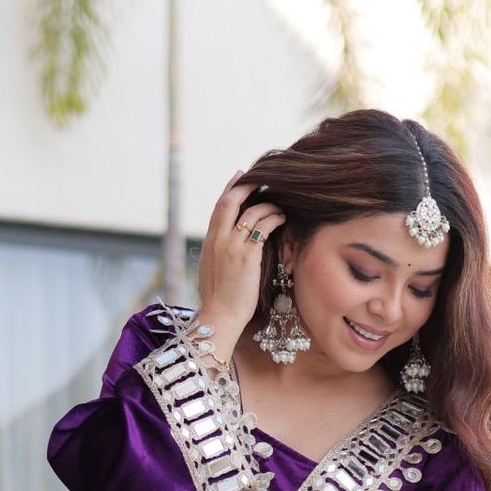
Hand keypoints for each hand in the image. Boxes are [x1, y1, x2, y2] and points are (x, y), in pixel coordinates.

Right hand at [196, 172, 284, 363]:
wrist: (220, 315)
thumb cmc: (220, 298)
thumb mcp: (212, 269)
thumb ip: (219, 251)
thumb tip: (227, 241)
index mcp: (209, 242)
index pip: (218, 207)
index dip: (230, 188)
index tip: (239, 175)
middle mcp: (218, 240)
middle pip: (230, 201)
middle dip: (246, 185)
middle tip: (261, 177)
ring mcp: (231, 247)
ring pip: (250, 213)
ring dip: (267, 205)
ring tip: (279, 207)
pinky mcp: (246, 257)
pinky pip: (262, 228)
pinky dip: (273, 219)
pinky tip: (281, 219)